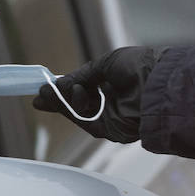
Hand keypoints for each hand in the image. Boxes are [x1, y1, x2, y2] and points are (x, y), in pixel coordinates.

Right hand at [32, 45, 160, 141]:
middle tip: (38, 95)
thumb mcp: (105, 64)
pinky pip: (84, 121)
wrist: (156, 82)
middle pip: (78, 106)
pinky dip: (71, 110)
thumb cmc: (139, 66)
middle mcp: (112, 104)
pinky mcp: (110, 131)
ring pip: (79, 114)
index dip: (66, 89)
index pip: (85, 90)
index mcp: (115, 86)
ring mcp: (111, 119)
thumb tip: (60, 83)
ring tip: (49, 92)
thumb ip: (82, 75)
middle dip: (58, 100)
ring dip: (63, 102)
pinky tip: (64, 95)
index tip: (46, 87)